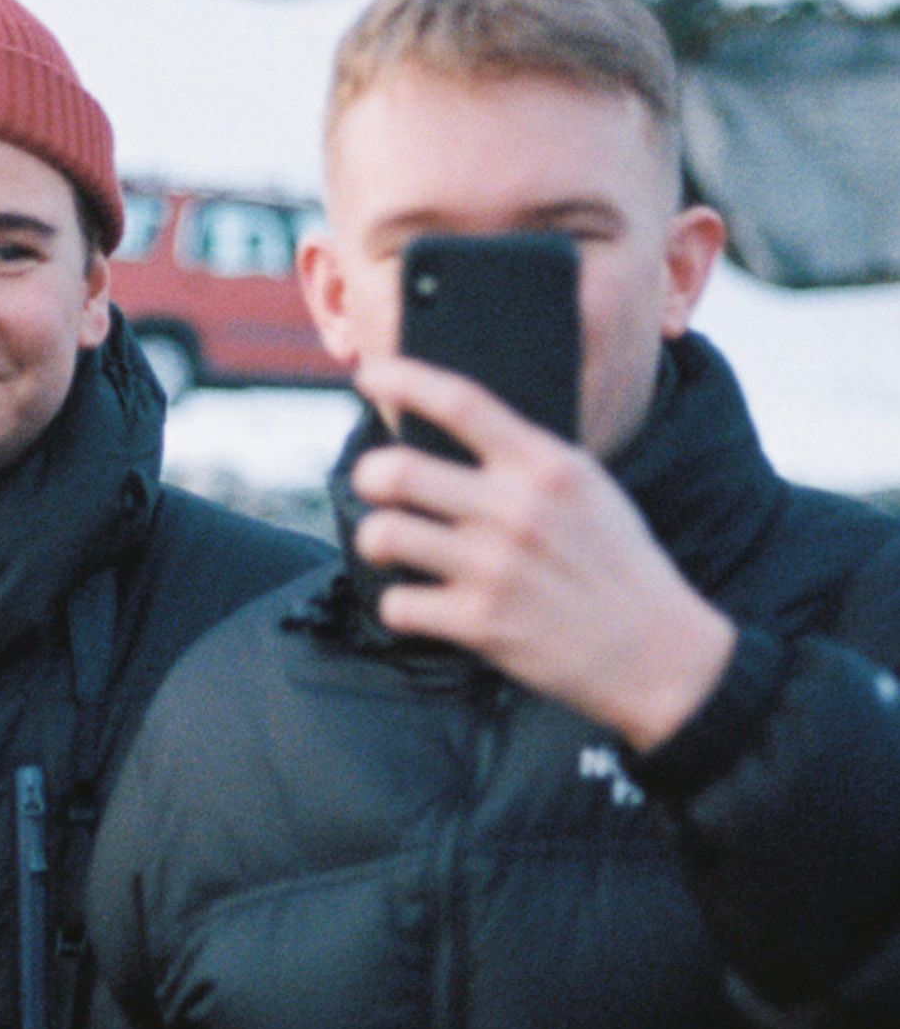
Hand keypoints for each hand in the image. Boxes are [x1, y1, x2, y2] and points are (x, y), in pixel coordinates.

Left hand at [351, 357, 735, 752]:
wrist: (658, 653)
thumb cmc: (618, 566)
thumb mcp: (589, 489)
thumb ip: (527, 461)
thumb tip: (453, 434)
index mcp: (546, 466)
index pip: (461, 401)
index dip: (403, 379)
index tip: (369, 375)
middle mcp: (516, 510)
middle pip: (398, 470)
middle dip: (369, 474)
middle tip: (373, 483)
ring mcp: (494, 568)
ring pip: (384, 534)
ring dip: (374, 539)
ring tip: (389, 544)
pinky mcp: (481, 624)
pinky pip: (398, 605)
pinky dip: (398, 606)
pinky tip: (418, 604)